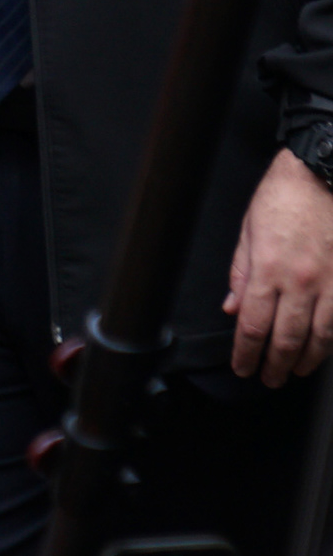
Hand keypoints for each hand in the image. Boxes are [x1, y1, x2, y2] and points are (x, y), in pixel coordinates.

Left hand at [227, 149, 332, 384]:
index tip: (242, 367)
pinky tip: (323, 348)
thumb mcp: (247, 232)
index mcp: (268, 270)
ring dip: (306, 360)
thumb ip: (240, 273)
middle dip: (274, 364)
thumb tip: (233, 308)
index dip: (246, 353)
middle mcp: (300, 282)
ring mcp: (331, 283)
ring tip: (295, 371)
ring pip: (321, 336)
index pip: (253, 326)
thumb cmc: (281, 198)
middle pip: (286, 338)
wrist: (322, 176)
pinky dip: (331, 340)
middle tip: (268, 379)